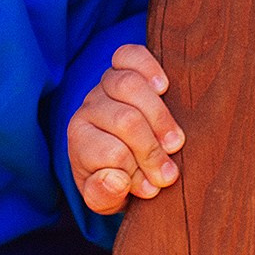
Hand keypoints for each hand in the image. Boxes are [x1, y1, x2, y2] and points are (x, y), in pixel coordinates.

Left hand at [67, 43, 184, 214]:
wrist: (122, 157)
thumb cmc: (116, 180)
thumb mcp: (105, 200)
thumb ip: (103, 195)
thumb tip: (116, 179)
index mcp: (80, 142)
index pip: (109, 152)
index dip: (134, 172)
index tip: (150, 190)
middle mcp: (88, 110)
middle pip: (125, 120)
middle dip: (151, 150)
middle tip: (167, 174)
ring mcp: (104, 87)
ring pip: (129, 86)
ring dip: (160, 117)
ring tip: (175, 143)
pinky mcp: (121, 68)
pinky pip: (130, 55)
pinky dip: (149, 68)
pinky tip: (164, 87)